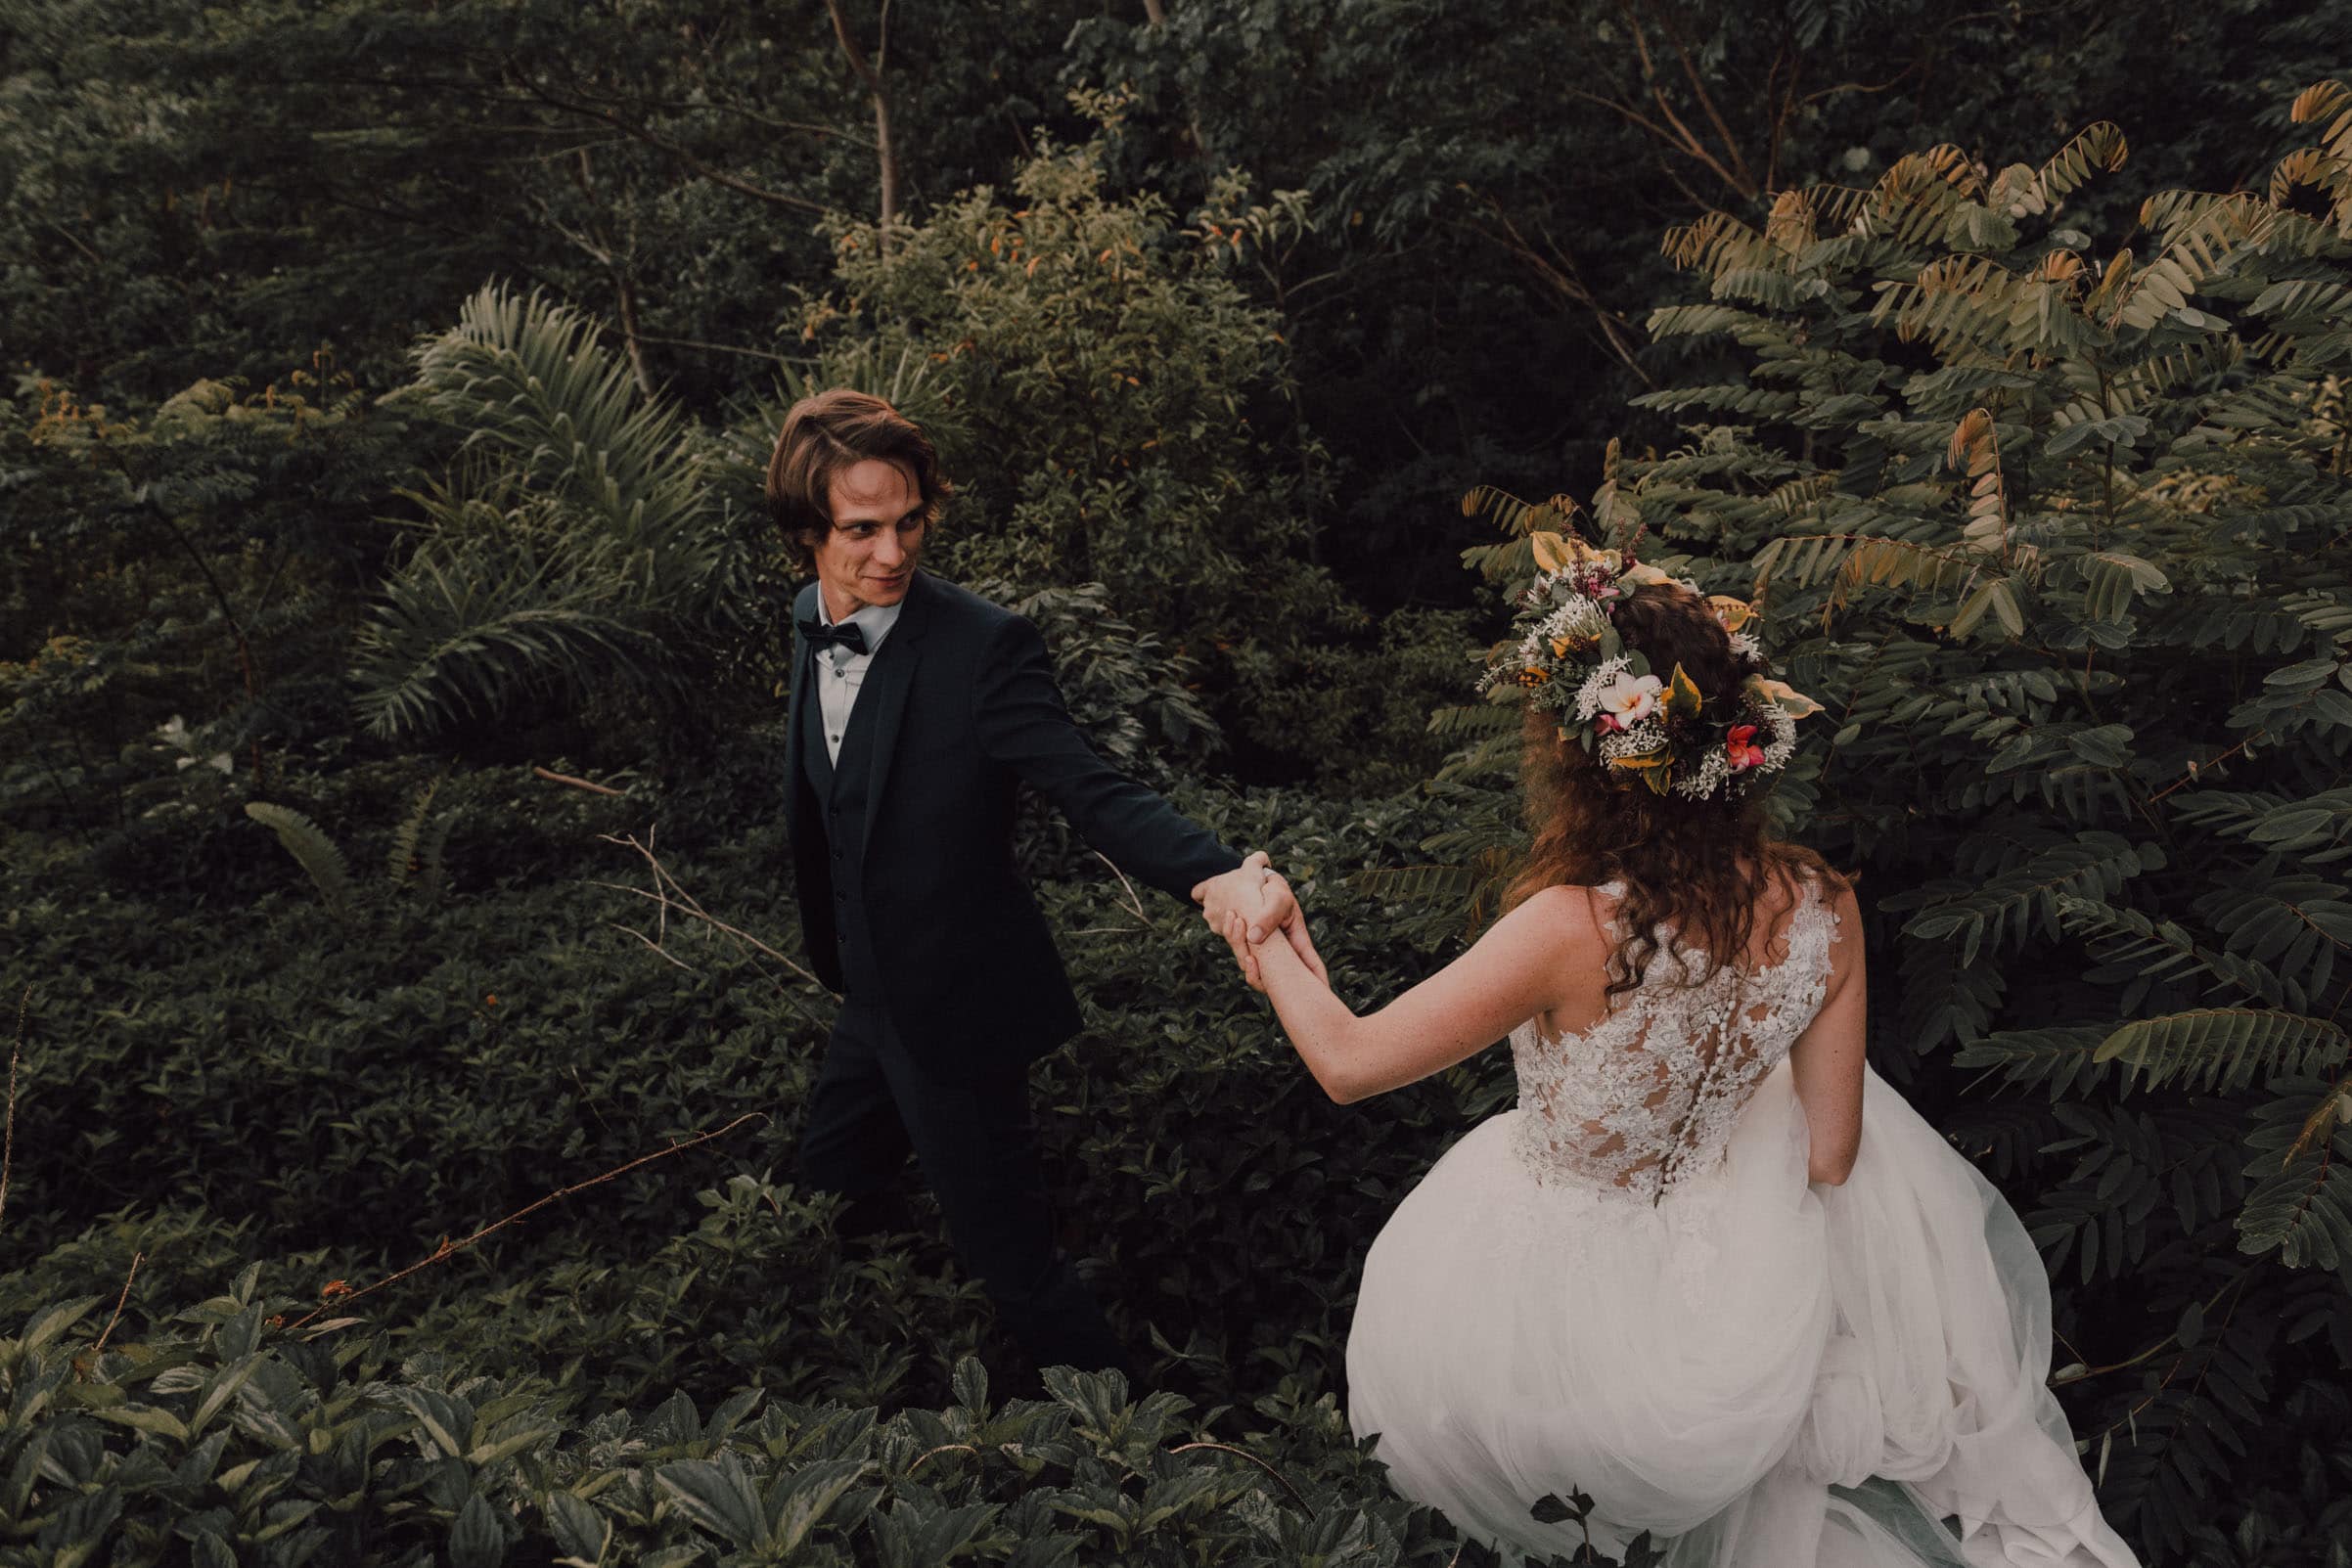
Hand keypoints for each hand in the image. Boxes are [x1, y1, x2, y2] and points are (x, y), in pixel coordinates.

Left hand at [1193, 857, 1325, 988]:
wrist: (1258, 883)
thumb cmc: (1276, 891)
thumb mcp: (1279, 898)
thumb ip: (1269, 915)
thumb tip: (1253, 938)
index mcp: (1298, 943)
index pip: (1311, 967)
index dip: (1316, 983)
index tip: (1317, 995)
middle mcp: (1282, 954)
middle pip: (1274, 980)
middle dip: (1259, 976)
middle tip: (1251, 959)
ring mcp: (1264, 954)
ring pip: (1251, 967)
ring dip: (1240, 947)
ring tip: (1238, 919)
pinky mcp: (1248, 948)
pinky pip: (1238, 952)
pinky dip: (1232, 937)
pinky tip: (1232, 917)